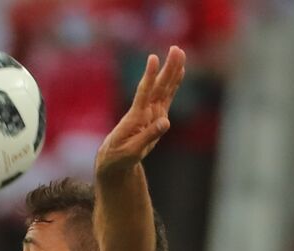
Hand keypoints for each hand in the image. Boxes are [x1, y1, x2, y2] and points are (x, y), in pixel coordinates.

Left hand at [94, 46, 186, 177]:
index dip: (149, 77)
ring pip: (163, 88)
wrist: (114, 159)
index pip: (143, 93)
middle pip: (158, 86)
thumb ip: (149, 136)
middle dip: (167, 68)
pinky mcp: (156, 115)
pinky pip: (167, 96)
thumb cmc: (120, 156)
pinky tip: (180, 71)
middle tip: (175, 49)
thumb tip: (166, 122)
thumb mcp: (133, 151)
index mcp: (135, 117)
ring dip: (172, 71)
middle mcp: (144, 110)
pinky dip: (174, 84)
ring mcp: (151, 112)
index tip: (153, 59)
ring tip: (180, 53)